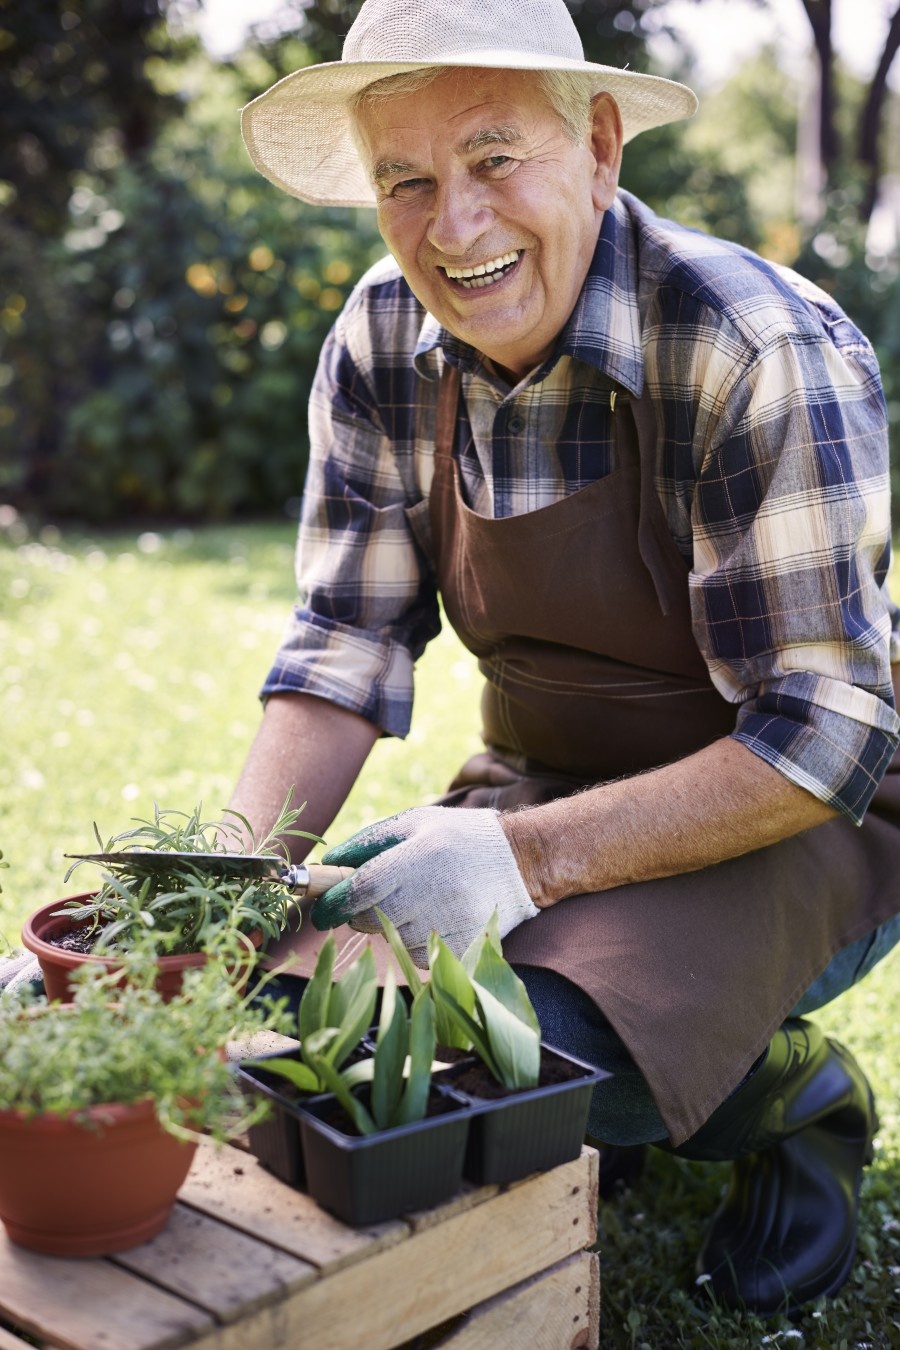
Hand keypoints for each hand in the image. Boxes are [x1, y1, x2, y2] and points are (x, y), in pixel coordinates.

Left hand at [310, 806, 539, 965]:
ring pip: (393, 939)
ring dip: (389, 926)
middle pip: (371, 918)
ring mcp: (449, 923)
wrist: (521, 861)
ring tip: (415, 900)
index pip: (362, 889)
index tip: (319, 911)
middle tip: (370, 898)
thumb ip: (369, 841)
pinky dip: (414, 940)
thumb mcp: (416, 822)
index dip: (333, 903)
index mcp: (419, 856)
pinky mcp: (461, 947)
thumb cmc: (459, 837)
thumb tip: (328, 864)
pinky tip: (433, 916)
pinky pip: (418, 954)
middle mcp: (434, 892)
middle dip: (359, 912)